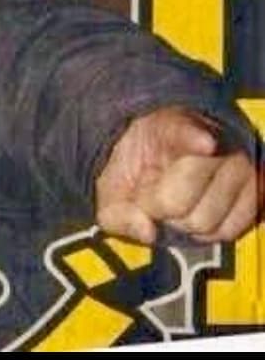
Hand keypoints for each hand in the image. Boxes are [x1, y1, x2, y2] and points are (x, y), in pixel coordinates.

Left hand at [95, 107, 262, 243]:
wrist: (158, 160)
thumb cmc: (134, 171)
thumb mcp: (110, 190)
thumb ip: (118, 212)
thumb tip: (147, 231)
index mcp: (168, 127)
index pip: (185, 131)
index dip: (194, 137)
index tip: (205, 143)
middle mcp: (213, 141)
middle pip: (182, 198)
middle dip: (159, 208)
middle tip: (151, 197)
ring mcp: (239, 166)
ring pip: (207, 221)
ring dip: (183, 223)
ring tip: (173, 203)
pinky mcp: (257, 191)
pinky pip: (231, 229)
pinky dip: (208, 232)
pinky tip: (195, 213)